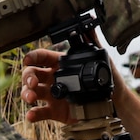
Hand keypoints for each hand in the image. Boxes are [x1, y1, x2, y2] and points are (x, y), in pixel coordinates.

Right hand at [22, 48, 139, 139]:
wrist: (112, 104)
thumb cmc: (106, 79)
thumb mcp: (100, 59)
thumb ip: (92, 41)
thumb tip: (90, 24)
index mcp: (60, 65)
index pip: (42, 57)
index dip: (33, 57)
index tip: (28, 60)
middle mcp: (53, 78)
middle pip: (32, 74)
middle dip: (28, 77)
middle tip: (33, 83)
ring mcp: (52, 95)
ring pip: (32, 92)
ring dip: (27, 93)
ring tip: (31, 98)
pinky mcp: (55, 111)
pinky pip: (40, 112)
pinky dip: (33, 114)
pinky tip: (31, 115)